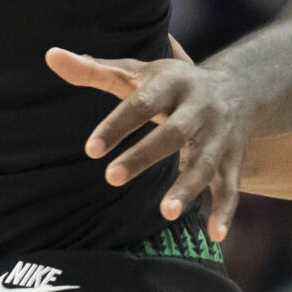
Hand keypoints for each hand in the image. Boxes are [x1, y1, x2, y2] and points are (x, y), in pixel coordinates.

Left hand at [47, 45, 255, 240]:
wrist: (241, 85)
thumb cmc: (172, 83)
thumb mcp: (137, 72)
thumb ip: (94, 69)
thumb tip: (51, 56)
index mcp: (173, 82)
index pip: (141, 103)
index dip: (116, 125)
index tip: (90, 150)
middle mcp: (200, 108)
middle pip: (173, 133)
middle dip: (145, 156)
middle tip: (111, 178)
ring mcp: (220, 135)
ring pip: (205, 163)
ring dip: (187, 188)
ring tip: (165, 213)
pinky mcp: (234, 158)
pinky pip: (231, 186)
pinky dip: (225, 210)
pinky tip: (214, 236)